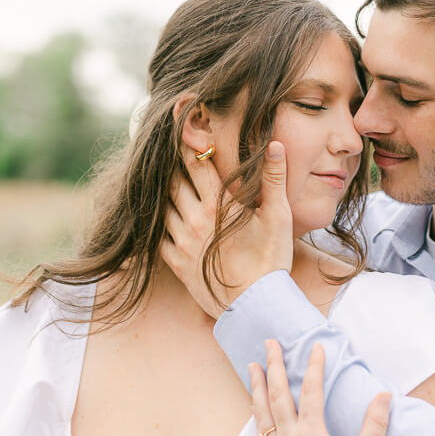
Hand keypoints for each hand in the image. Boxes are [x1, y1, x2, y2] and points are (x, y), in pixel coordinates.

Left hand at [161, 141, 293, 316]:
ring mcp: (181, 242)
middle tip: (168, 151)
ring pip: (161, 207)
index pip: (195, 163)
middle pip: (172, 181)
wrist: (256, 307)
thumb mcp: (278, 216)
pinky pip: (156, 236)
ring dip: (164, 194)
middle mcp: (193, 219)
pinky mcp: (175, 263)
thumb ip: (273, 178)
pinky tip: (163, 219)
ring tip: (165, 182)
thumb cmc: (271, 260)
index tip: (181, 129)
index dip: (187, 144)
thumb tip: (273, 144)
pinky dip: (158, 224)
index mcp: (217, 204)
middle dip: (172, 166)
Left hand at [249, 339, 390, 435]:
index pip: (311, 390)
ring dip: (257, 386)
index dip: (314, 366)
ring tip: (253, 365)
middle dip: (274, 365)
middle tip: (271, 342)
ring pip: (262, 412)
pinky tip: (256, 406)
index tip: (317, 346)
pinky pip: (260, 433)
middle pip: (278, 394)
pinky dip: (257, 414)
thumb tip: (385, 395)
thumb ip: (375, 425)